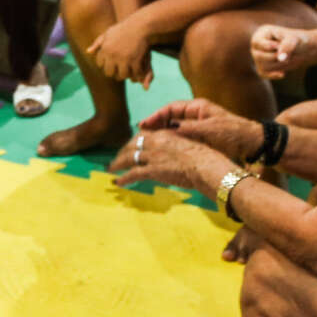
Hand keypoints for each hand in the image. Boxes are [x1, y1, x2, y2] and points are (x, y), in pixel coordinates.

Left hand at [87, 20, 153, 85]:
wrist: (140, 26)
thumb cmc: (123, 29)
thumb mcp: (108, 33)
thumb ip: (97, 43)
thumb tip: (88, 52)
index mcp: (104, 49)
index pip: (100, 64)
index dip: (105, 63)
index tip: (110, 61)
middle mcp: (112, 56)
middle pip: (109, 73)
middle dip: (113, 72)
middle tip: (118, 69)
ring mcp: (124, 59)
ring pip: (121, 75)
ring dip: (124, 74)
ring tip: (126, 71)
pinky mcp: (135, 61)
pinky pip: (134, 73)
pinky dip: (136, 73)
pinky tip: (137, 69)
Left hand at [111, 128, 225, 192]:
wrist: (206, 166)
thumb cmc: (206, 157)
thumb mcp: (191, 143)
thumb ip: (179, 144)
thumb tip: (177, 149)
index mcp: (166, 134)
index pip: (144, 134)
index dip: (135, 140)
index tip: (131, 145)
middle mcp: (156, 142)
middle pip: (133, 144)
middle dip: (123, 151)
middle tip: (118, 157)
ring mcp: (153, 156)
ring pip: (129, 157)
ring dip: (117, 163)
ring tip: (111, 168)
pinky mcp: (153, 170)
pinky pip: (133, 173)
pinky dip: (123, 178)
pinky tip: (118, 182)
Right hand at [141, 99, 260, 160]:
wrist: (254, 143)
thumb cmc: (234, 134)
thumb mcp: (209, 131)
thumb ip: (188, 129)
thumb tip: (167, 131)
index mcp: (198, 107)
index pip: (171, 108)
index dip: (156, 116)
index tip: (144, 125)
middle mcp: (197, 114)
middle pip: (170, 117)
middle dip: (156, 125)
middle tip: (141, 135)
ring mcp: (199, 125)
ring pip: (175, 128)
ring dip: (162, 134)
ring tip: (148, 143)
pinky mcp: (202, 137)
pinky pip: (182, 138)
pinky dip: (172, 142)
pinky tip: (164, 150)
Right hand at [250, 24, 314, 79]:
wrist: (300, 49)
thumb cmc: (295, 40)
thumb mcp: (294, 39)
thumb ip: (287, 45)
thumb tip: (280, 58)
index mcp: (260, 35)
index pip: (258, 43)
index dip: (270, 46)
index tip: (281, 45)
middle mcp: (256, 48)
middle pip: (259, 56)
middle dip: (276, 56)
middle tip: (290, 54)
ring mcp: (257, 59)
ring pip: (264, 66)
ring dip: (280, 65)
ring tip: (290, 59)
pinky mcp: (262, 69)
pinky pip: (265, 75)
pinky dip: (275, 74)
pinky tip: (283, 73)